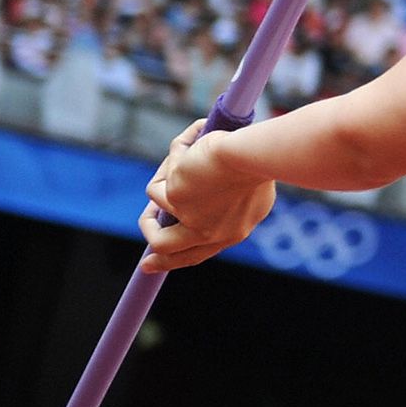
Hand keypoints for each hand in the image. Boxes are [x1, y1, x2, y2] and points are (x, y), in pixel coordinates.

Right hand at [138, 120, 276, 273]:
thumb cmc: (260, 161)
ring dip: (161, 183)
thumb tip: (196, 196)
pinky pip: (156, 186)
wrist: (254, 153)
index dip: (176, 258)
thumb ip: (228, 202)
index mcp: (234, 231)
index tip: (152, 261)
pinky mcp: (175, 200)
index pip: (200, 252)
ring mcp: (191, 219)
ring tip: (179, 155)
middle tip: (145, 262)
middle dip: (155, 258)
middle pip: (169, 251)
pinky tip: (193, 144)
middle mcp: (212, 233)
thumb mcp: (251, 189)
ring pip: (151, 217)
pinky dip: (172, 162)